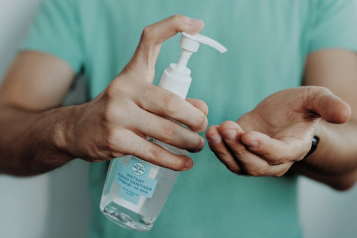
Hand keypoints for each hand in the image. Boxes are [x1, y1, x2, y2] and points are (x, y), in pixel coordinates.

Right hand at [60, 15, 206, 170]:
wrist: (76, 129)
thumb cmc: (116, 110)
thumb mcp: (139, 96)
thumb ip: (171, 99)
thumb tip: (202, 109)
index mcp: (132, 74)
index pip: (150, 39)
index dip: (174, 26)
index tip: (197, 25)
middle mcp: (124, 90)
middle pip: (169, 101)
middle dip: (193, 118)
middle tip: (202, 126)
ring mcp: (117, 116)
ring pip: (165, 131)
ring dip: (189, 142)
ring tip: (197, 146)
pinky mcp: (115, 140)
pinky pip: (152, 152)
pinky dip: (173, 160)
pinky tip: (184, 163)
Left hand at [206, 87, 350, 176]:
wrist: (284, 112)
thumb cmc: (301, 107)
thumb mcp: (316, 99)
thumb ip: (329, 106)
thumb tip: (345, 113)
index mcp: (294, 148)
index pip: (279, 155)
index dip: (264, 148)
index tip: (249, 136)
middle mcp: (274, 159)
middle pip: (255, 165)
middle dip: (238, 149)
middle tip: (227, 129)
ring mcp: (255, 157)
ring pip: (239, 165)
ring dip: (224, 150)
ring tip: (214, 131)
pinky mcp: (240, 151)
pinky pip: (228, 157)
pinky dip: (218, 148)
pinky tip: (211, 132)